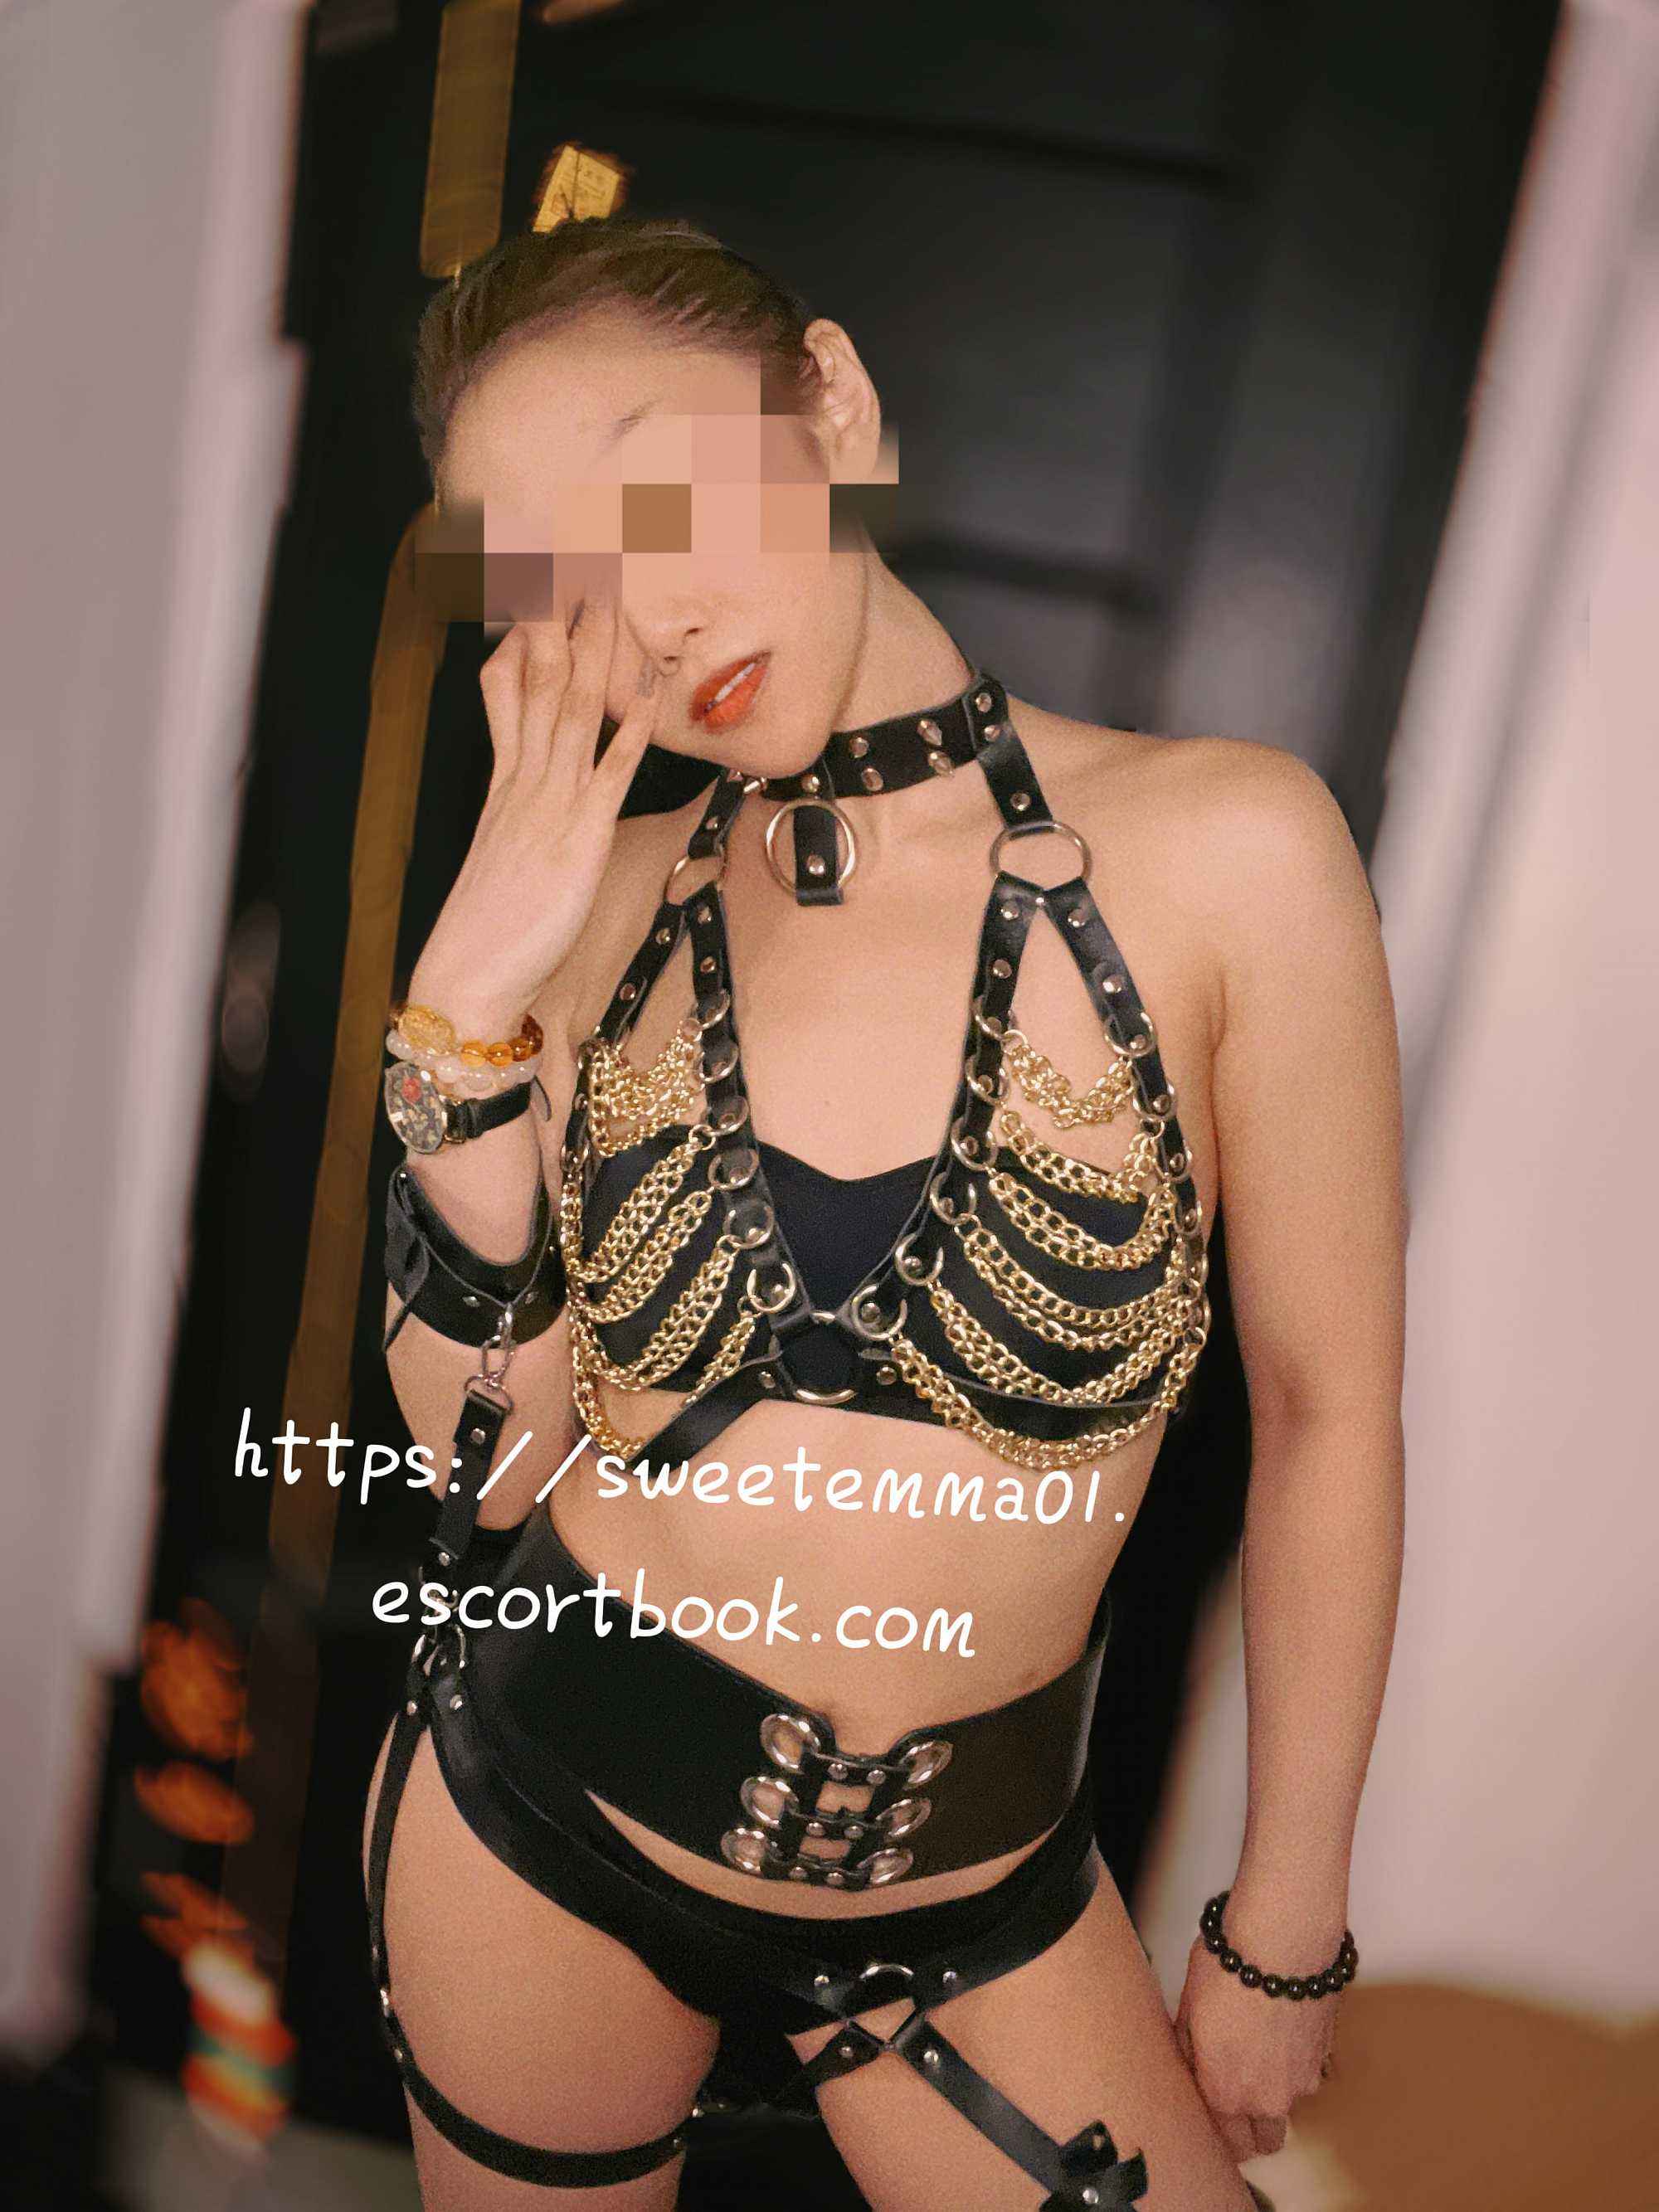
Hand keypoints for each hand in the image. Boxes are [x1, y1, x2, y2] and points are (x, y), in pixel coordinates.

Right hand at [410, 594, 658, 1030]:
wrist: (466, 976)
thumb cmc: (492, 927)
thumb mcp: (505, 853)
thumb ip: (522, 813)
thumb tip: (538, 791)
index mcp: (504, 781)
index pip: (509, 685)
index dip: (524, 629)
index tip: (537, 582)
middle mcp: (523, 782)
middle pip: (538, 680)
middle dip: (557, 617)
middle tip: (577, 556)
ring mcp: (548, 806)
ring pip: (571, 710)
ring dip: (593, 651)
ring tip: (608, 595)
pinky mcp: (576, 840)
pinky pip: (608, 775)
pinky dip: (631, 732)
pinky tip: (650, 695)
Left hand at [1172, 1930, 1338, 2162]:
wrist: (1282, 1938)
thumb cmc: (1227, 1967)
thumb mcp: (1188, 2009)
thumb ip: (1190, 2051)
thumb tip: (1191, 2066)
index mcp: (1225, 2094)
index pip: (1228, 2145)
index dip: (1220, 2134)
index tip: (1214, 2117)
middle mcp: (1267, 2100)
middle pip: (1265, 2141)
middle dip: (1251, 2129)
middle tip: (1236, 2096)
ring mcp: (1302, 2081)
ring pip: (1288, 2106)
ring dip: (1275, 2092)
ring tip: (1257, 2048)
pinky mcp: (1325, 2056)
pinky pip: (1306, 2075)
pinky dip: (1295, 2063)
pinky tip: (1280, 2028)